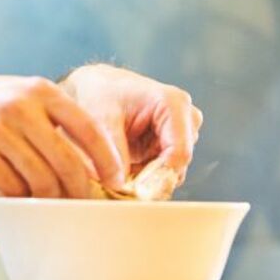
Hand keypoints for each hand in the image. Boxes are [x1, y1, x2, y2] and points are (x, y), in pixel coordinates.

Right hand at [0, 74, 124, 198]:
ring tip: (51, 202)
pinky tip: (20, 194)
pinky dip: (21, 197)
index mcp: (38, 90)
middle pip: (67, 162)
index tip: (117, 179)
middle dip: (81, 189)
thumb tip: (99, 157)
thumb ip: (54, 116)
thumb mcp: (22, 94)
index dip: (107, 158)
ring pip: (41, 180)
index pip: (87, 128)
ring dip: (50, 198)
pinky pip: (12, 187)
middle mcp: (19, 107)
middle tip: (85, 203)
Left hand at [61, 64, 202, 186]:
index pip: (179, 152)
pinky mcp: (170, 146)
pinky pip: (162, 172)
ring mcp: (180, 133)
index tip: (135, 191)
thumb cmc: (99, 94)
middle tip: (119, 185)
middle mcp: (185, 119)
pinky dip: (143, 176)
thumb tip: (120, 185)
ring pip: (170, 172)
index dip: (159, 177)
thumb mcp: (100, 120)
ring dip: (145, 179)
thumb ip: (113, 152)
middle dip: (149, 179)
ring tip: (116, 172)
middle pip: (178, 165)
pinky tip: (123, 170)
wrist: (94, 88)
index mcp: (173, 104)